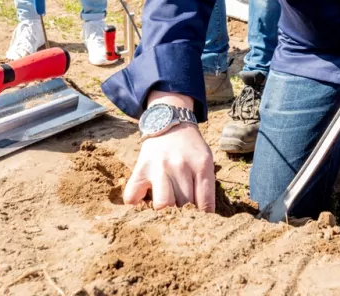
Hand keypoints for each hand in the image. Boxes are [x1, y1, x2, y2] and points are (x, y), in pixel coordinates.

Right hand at [123, 92, 214, 211]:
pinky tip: (146, 196)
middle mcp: (180, 165)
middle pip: (184, 205)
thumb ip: (206, 186)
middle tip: (182, 201)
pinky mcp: (141, 169)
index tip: (199, 218)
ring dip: (165, 205)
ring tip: (166, 197)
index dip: (202, 215)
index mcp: (201, 164)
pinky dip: (137, 202)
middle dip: (184, 209)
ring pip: (162, 204)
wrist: (170, 123)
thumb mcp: (206, 160)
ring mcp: (159, 167)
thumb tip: (204, 217)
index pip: (204, 203)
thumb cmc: (190, 147)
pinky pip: (133, 197)